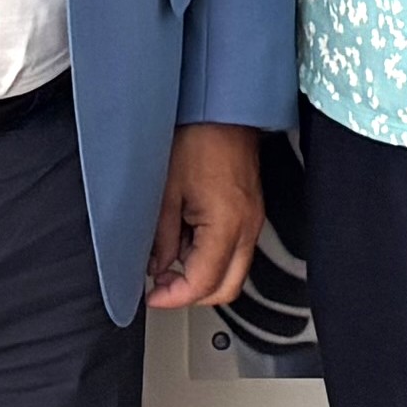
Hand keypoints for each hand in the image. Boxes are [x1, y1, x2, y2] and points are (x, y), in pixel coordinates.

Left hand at [147, 122, 261, 310]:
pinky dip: (211, 257)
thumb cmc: (196, 138)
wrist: (221, 110)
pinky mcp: (251, 212)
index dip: (174, 297)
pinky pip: (235, 250)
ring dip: (201, 276)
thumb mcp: (165, 193)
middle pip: (226, 289)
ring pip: (232, 272)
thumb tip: (157, 266)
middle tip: (162, 286)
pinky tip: (186, 241)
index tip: (153, 296)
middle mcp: (247, 228)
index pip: (203, 284)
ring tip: (169, 260)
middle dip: (191, 294)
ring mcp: (253, 221)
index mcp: (227, 225)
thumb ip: (161, 238)